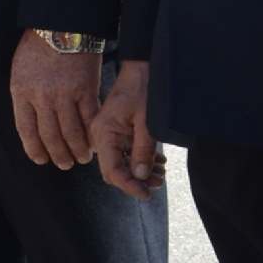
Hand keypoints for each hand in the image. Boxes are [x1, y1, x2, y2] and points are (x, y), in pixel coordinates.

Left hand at [10, 30, 100, 168]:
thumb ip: (25, 95)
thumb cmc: (39, 45)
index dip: (34, 150)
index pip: (26, 131)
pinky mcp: (86, 89)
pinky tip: (95, 142)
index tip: (42, 160)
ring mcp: (65, 94)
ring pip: (71, 132)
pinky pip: (89, 119)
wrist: (63, 23)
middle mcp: (42, 98)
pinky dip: (93, 134)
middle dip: (58, 155)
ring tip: (82, 158)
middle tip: (65, 164)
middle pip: (50, 136)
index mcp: (22, 93)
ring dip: (77, 150)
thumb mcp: (21, 71)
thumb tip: (33, 120)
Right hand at [92, 61, 163, 199]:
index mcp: (103, 133)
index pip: (112, 170)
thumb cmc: (143, 88)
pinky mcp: (118, 132)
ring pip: (122, 164)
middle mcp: (101, 136)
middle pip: (115, 170)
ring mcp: (109, 135)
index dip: (129, 186)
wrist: (143, 67)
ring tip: (161, 175)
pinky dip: (141, 160)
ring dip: (140, 172)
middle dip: (136, 181)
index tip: (146, 194)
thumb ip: (143, 150)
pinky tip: (158, 163)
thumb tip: (139, 177)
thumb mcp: (147, 121)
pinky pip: (126, 153)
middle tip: (157, 184)